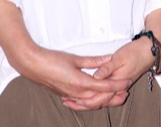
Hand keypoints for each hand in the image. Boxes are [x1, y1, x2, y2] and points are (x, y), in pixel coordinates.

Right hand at [15, 46, 131, 110]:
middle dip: (114, 95)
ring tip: (114, 95)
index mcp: (81, 83)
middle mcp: (77, 93)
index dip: (117, 84)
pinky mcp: (65, 95)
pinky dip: (91, 100)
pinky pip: (82, 101)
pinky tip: (93, 98)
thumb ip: (92, 61)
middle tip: (125, 91)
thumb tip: (107, 58)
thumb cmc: (51, 60)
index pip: (104, 85)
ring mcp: (71, 96)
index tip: (127, 81)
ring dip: (104, 99)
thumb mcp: (74, 58)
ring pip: (92, 101)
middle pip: (100, 97)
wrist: (33, 65)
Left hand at [63, 38, 154, 109]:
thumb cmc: (135, 53)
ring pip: (103, 99)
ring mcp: (119, 86)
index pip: (100, 97)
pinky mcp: (119, 83)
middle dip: (84, 104)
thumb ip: (107, 68)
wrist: (149, 51)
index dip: (86, 100)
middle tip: (69, 102)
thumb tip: (96, 76)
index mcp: (117, 82)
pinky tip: (89, 93)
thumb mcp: (119, 57)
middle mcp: (118, 88)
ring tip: (75, 100)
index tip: (74, 99)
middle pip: (100, 101)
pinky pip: (106, 94)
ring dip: (89, 101)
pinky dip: (96, 96)